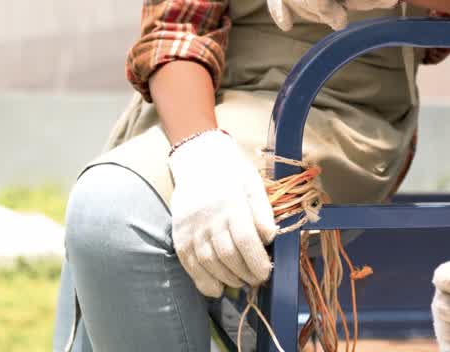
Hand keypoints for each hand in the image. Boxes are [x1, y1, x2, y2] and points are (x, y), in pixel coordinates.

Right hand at [167, 130, 277, 297]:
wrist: (198, 159)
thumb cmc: (232, 173)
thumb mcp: (253, 184)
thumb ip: (262, 211)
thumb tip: (270, 237)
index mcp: (231, 204)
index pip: (245, 240)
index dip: (256, 261)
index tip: (266, 273)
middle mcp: (209, 217)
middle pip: (227, 255)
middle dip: (245, 273)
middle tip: (257, 280)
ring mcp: (191, 227)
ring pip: (208, 262)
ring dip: (227, 278)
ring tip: (241, 283)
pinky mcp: (179, 234)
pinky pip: (189, 262)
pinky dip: (202, 280)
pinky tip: (215, 289)